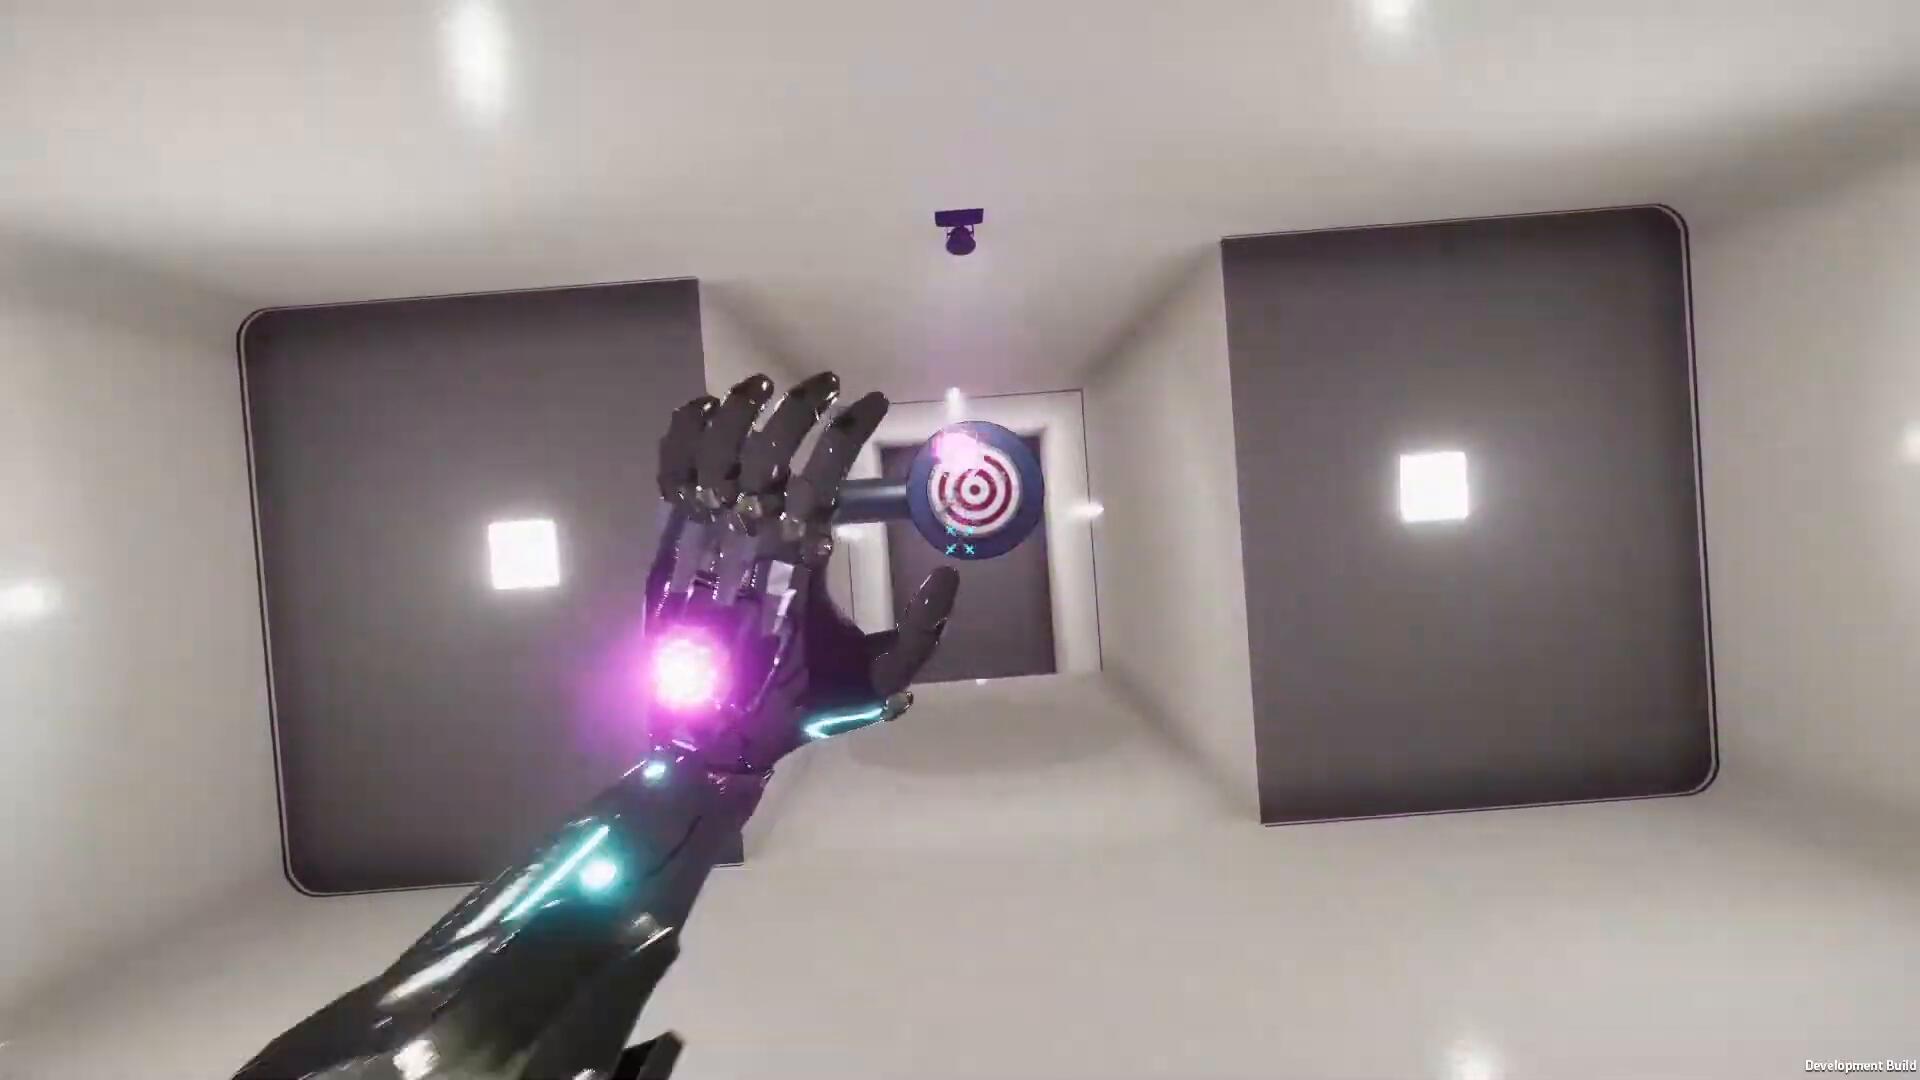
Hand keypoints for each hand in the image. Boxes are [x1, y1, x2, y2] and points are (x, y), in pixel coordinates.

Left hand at [646, 372, 957, 772]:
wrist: (710, 742)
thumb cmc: (799, 705)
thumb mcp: (875, 685)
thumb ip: (922, 634)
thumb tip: (949, 576)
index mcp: (794, 571)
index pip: (822, 476)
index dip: (849, 430)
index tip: (874, 402)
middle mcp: (741, 546)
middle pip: (766, 451)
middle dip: (801, 406)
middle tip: (829, 385)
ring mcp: (697, 544)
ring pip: (713, 453)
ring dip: (741, 408)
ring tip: (767, 385)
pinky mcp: (666, 549)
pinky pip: (670, 476)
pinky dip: (684, 435)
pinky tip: (705, 408)